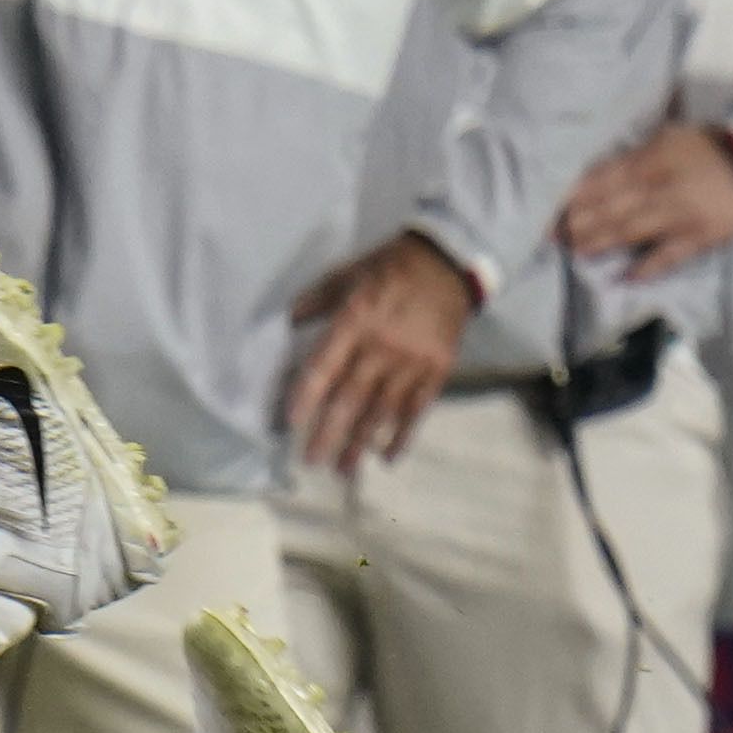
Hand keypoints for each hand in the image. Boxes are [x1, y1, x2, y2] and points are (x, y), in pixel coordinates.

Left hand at [287, 233, 475, 469]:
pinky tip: (387, 458)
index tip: (290, 423)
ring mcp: (412, 361)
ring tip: (342, 470)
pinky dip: (402, 436)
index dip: (306, 396)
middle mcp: (383, 346)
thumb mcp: (346, 274)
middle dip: (329, 433)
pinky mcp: (437, 369)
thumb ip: (314, 300)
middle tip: (311, 461)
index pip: (324, 365)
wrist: (449, 262)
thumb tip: (283, 323)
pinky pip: (417, 409)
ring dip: (360, 444)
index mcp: (355, 320)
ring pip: (382, 411)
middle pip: (351, 397)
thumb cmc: (389, 268)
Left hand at [562, 125, 732, 281]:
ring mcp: (680, 215)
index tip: (549, 210)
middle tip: (552, 237)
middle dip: (579, 223)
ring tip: (576, 252)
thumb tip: (595, 177)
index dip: (575, 197)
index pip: (603, 180)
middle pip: (611, 208)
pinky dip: (646, 268)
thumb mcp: (667, 138)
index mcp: (651, 160)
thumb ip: (633, 157)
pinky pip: (669, 256)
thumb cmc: (709, 146)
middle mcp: (661, 187)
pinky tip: (624, 278)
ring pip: (631, 231)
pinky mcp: (699, 236)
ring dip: (601, 243)